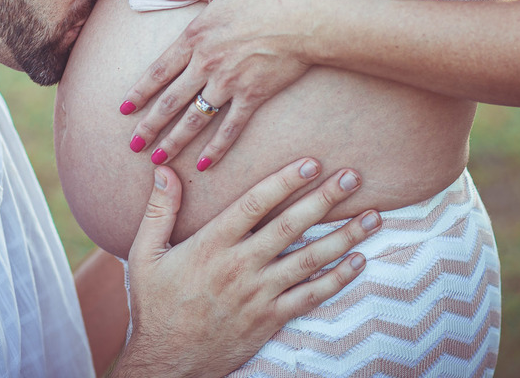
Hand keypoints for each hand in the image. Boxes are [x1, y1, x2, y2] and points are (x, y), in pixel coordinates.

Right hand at [114, 159, 380, 377]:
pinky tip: (358, 260)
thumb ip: (159, 210)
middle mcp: (240, 266)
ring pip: (310, 260)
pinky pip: (311, 295)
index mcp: (212, 245)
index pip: (255, 204)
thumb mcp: (146, 254)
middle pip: (291, 226)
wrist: (167, 361)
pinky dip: (337, 278)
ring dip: (344, 236)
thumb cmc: (156, 305)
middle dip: (326, 199)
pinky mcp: (270, 318)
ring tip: (374, 216)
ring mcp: (259, 294)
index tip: (312, 162)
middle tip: (354, 177)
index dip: (285, 181)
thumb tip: (163, 170)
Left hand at [122, 0, 311, 170]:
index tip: (124, 109)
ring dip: (174, 141)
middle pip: (171, 100)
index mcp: (195, 38)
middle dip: (150, 124)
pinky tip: (203, 164)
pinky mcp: (252, 97)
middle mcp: (206, 64)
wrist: (302, 19)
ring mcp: (228, 84)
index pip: (159, 70)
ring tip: (158, 158)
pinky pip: (229, 128)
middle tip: (134, 144)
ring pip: (194, 119)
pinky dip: (216, 148)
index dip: (140, 91)